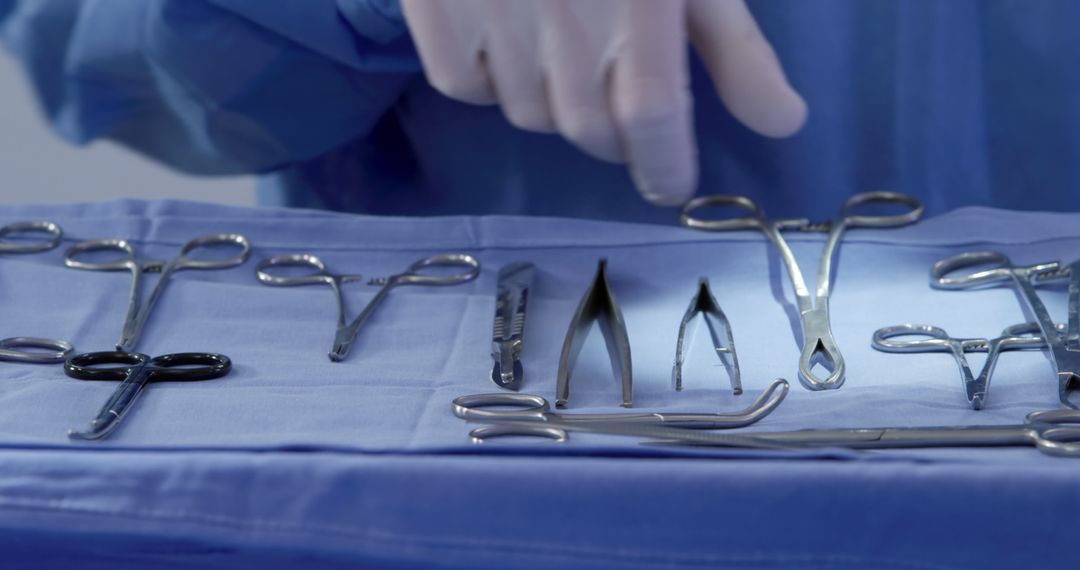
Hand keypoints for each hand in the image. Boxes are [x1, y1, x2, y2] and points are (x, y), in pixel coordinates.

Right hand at [401, 0, 806, 205]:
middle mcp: (566, 20)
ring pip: (529, 114)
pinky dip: (492, 82)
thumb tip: (784, 123)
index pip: (653, 120)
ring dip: (556, 105)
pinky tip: (509, 44)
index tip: (672, 186)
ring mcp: (495, 15)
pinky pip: (466, 86)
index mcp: (641, 4)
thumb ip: (734, 44)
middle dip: (615, 139)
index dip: (665, 167)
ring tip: (564, 56)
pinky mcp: (438, 11)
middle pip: (590, 132)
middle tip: (623, 110)